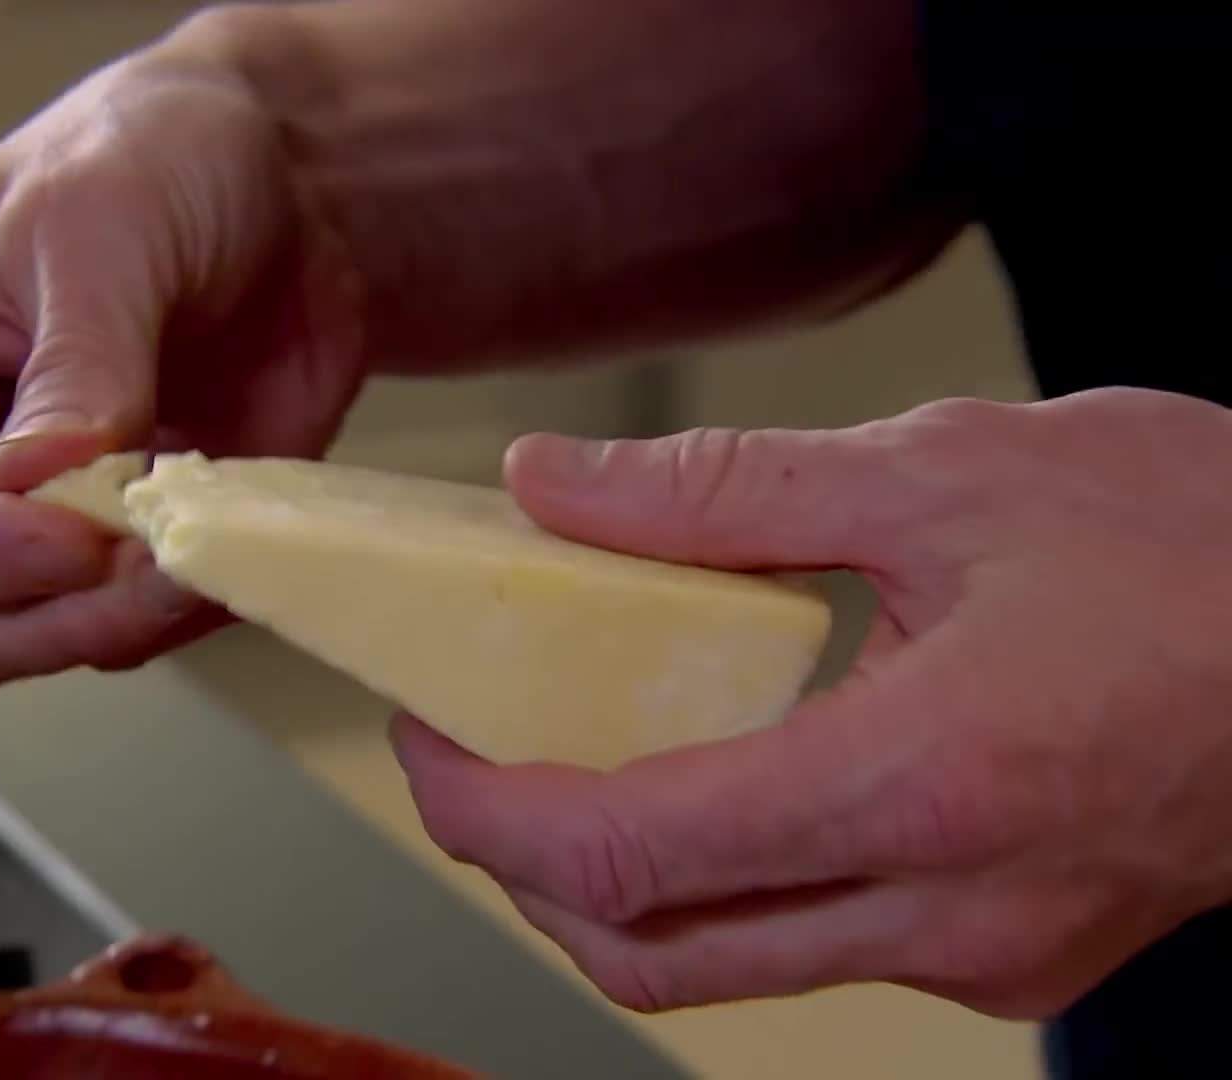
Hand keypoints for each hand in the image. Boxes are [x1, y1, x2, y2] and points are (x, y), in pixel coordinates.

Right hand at [0, 16, 367, 684]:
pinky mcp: (106, 550)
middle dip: (49, 610)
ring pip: (23, 641)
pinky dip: (177, 609)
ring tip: (202, 545)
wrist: (281, 188)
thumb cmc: (154, 161)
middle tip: (157, 562)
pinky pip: (123, 630)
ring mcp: (12, 517)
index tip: (77, 540)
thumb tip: (32, 482)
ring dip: (120, 622)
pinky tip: (228, 536)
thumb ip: (75, 360)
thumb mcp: (103, 223)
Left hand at [395, 387, 1231, 1016]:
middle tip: (475, 750)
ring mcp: (985, 955)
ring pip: (727, 967)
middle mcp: (947, 911)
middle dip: (524, 867)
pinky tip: (720, 771)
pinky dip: (727, 877)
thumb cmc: (1203, 546)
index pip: (626, 854)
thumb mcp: (951, 474)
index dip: (485, 811)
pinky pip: (819, 945)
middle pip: (648, 953)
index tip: (425, 735)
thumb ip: (725, 495)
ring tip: (576, 750)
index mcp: (923, 782)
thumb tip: (552, 490)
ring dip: (620, 879)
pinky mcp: (1013, 957)